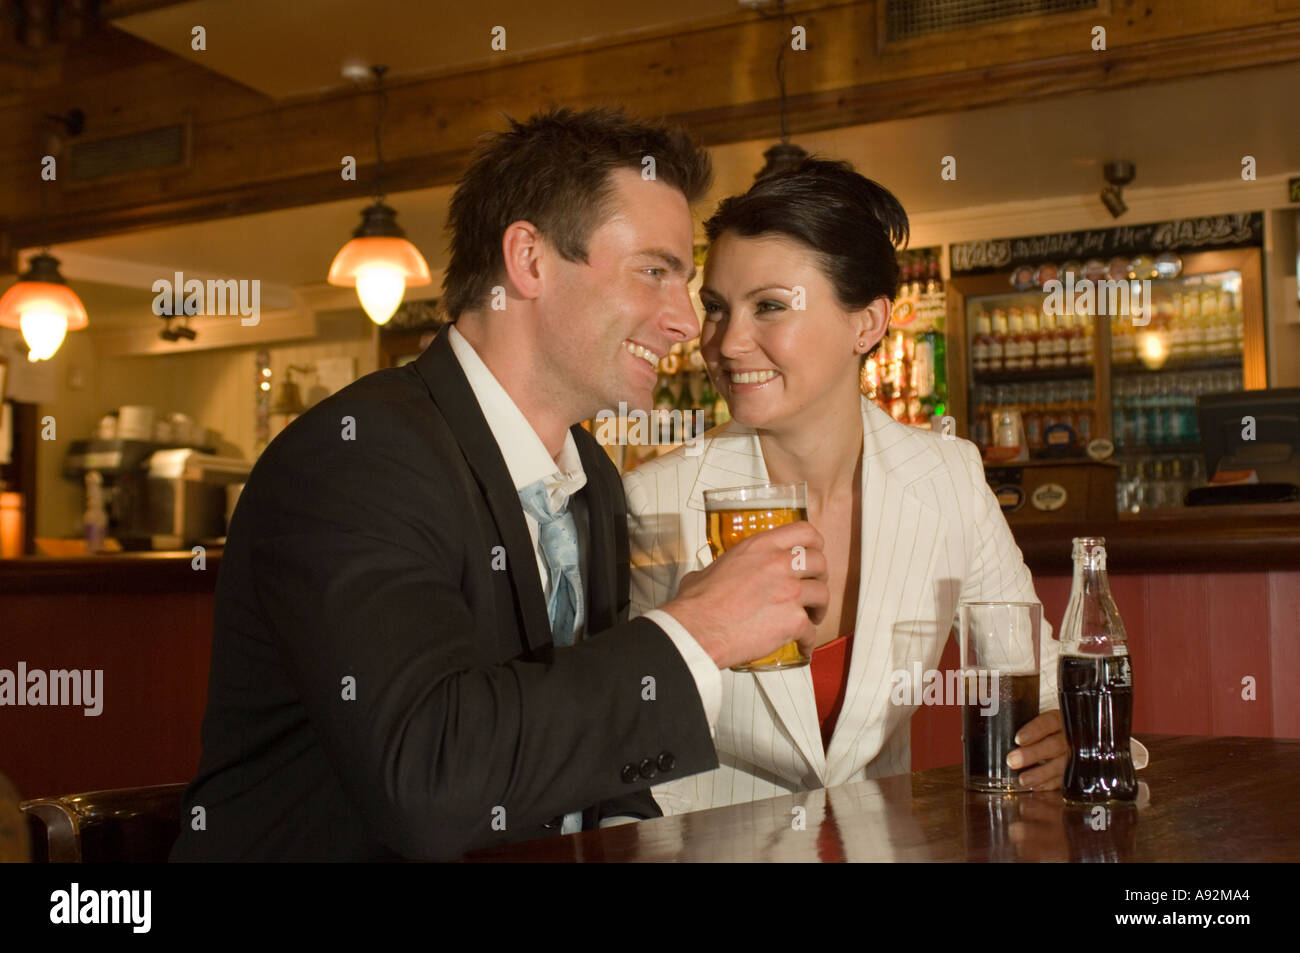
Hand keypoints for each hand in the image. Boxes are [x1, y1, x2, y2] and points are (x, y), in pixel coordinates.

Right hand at [663, 520, 828, 669]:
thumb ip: (723, 567)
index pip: (804, 531)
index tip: (813, 554)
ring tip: (810, 617)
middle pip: (820, 562)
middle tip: (811, 588)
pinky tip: (801, 644)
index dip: (814, 545)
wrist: (698, 629)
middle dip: (819, 577)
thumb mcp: (710, 570)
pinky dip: (808, 640)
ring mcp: (789, 591)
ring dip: (818, 608)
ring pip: (823, 595)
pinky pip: (811, 630)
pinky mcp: (793, 620)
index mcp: (760, 547)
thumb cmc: (699, 604)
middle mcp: (778, 564)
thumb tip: (715, 575)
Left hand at [1006, 709, 1067, 789]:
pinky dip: (1049, 784)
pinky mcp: (1074, 772)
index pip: (1048, 722)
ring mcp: (1074, 755)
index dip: (1034, 731)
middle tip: (1012, 760)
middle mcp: (1069, 737)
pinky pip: (1063, 780)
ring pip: (1060, 765)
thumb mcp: (1038, 720)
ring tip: (1022, 780)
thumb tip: (989, 731)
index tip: (1018, 739)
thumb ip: (1020, 723)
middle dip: (1032, 754)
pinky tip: (1035, 787)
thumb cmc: (1046, 729)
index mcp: (1059, 719)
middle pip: (1054, 745)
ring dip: (1040, 773)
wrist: (1071, 737)